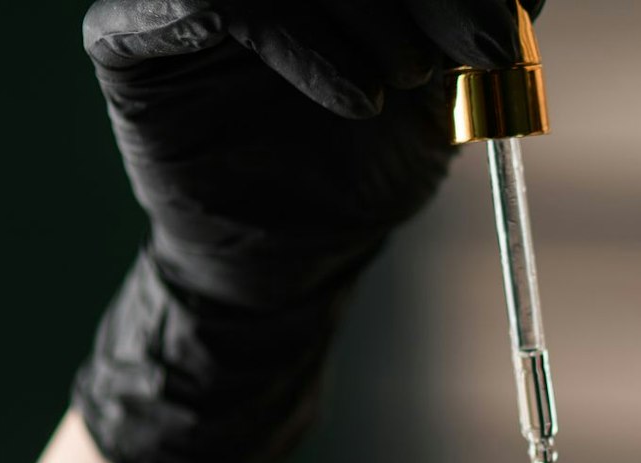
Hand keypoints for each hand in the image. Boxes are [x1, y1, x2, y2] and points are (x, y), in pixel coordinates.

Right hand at [72, 0, 545, 462]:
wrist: (296, 259)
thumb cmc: (363, 165)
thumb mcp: (446, 93)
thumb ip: (480, 30)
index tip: (512, 24)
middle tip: (485, 48)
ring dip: (370, 14)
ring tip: (408, 84)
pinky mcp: (127, 33)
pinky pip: (211, 0)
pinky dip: (298, 43)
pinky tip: (358, 103)